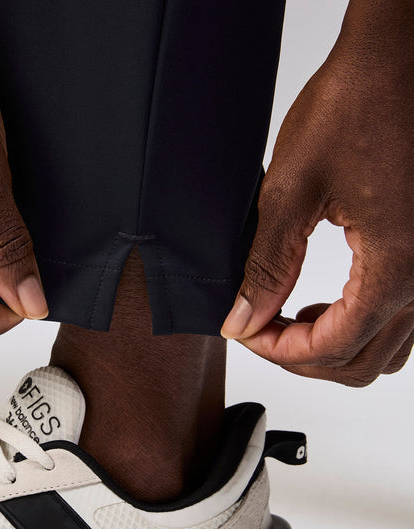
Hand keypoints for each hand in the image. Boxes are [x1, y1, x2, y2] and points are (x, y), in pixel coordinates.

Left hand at [221, 9, 413, 385]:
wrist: (398, 54)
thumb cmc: (355, 103)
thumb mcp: (292, 190)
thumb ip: (267, 266)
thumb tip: (244, 321)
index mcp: (399, 265)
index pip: (333, 347)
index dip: (280, 352)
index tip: (245, 333)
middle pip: (362, 361)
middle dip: (302, 356)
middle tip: (259, 330)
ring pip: (385, 346)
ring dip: (331, 345)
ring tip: (286, 316)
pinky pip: (399, 315)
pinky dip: (356, 323)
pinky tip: (323, 300)